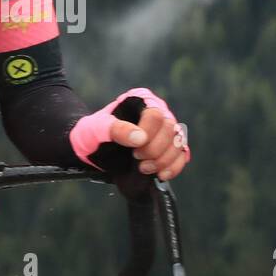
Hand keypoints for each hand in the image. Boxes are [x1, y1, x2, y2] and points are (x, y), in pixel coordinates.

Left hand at [69, 88, 189, 181]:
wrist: (93, 150)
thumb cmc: (93, 134)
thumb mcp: (96, 129)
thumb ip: (115, 129)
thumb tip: (140, 138)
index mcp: (141, 100)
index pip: (156, 115)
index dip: (149, 134)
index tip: (134, 149)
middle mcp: (158, 112)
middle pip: (170, 129)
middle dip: (155, 150)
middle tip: (137, 160)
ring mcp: (165, 130)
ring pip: (178, 143)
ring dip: (164, 160)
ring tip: (144, 169)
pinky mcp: (169, 148)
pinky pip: (182, 155)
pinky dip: (174, 167)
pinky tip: (161, 176)